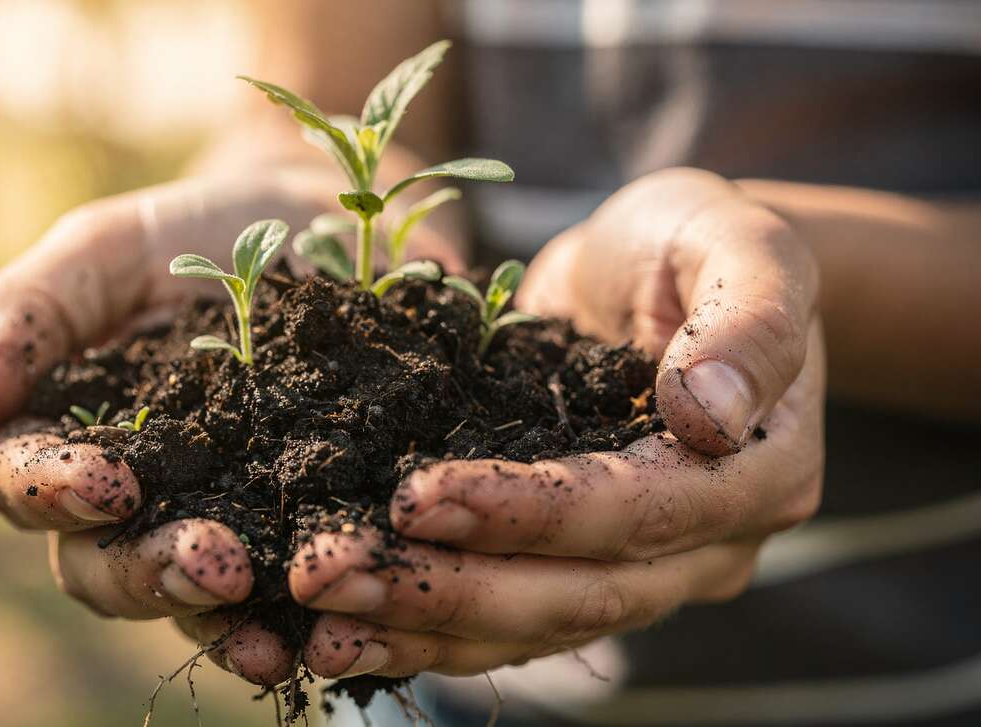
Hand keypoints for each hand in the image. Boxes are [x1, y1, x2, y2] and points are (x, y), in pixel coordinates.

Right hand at [0, 170, 460, 685]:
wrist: (315, 229)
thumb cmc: (192, 236)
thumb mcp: (107, 251)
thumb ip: (29, 312)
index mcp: (63, 437)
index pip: (26, 485)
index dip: (56, 491)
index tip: (108, 480)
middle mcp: (132, 501)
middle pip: (103, 566)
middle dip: (148, 571)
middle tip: (209, 562)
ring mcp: (214, 522)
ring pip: (190, 597)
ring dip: (218, 615)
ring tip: (261, 621)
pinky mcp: (294, 534)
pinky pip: (283, 596)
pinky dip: (295, 620)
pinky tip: (318, 636)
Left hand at [288, 168, 824, 679]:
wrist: (663, 272)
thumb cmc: (701, 244)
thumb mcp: (743, 245)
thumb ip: (747, 320)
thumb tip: (710, 416)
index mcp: (757, 475)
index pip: (634, 512)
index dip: (526, 513)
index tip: (414, 495)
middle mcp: (704, 548)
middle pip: (573, 595)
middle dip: (443, 589)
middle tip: (325, 573)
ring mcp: (640, 572)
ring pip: (528, 626)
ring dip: (415, 627)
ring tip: (314, 627)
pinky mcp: (573, 568)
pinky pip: (501, 622)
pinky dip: (421, 631)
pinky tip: (339, 637)